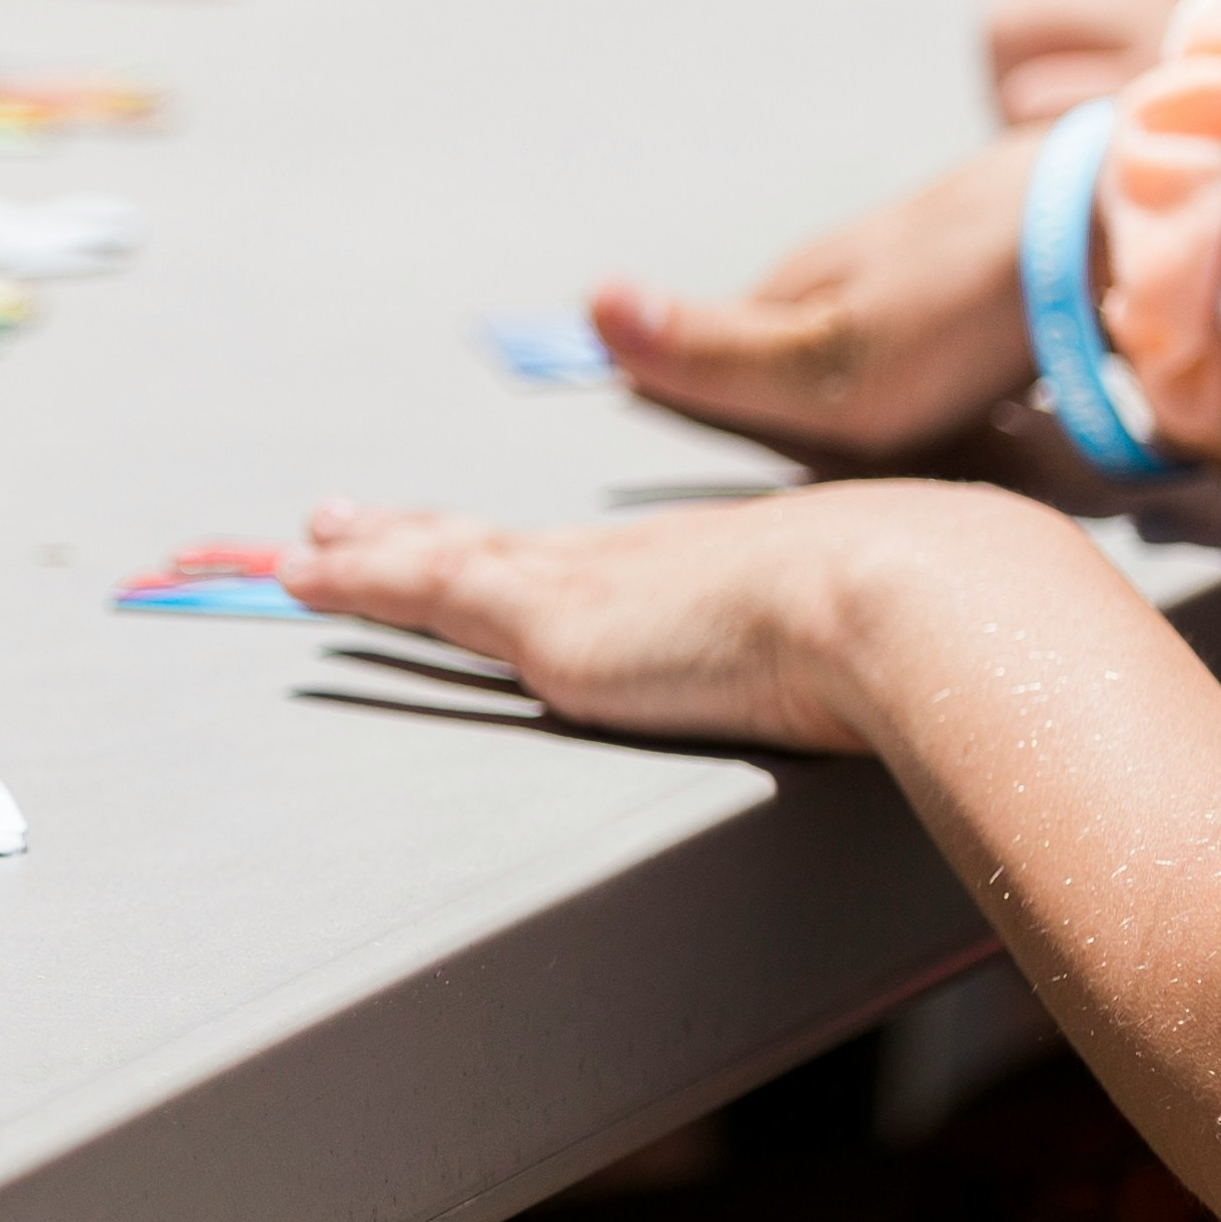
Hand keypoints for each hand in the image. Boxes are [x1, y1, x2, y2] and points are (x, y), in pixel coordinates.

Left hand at [283, 487, 1019, 750]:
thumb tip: (901, 698)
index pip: (570, 557)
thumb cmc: (923, 627)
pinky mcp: (553, 623)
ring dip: (358, 555)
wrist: (912, 599)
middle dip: (406, 537)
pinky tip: (299, 575)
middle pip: (484, 544)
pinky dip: (354, 582)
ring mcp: (584, 586)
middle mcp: (624, 563)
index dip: (508, 548)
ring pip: (434, 559)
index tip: (467, 536)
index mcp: (692, 569)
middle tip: (337, 524)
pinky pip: (423, 590)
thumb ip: (853, 668)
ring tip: (298, 547)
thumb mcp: (874, 642)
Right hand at [584, 130, 1041, 460]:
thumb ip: (710, 355)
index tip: (744, 457)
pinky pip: (946, 338)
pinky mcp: (987, 265)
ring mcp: (916, 259)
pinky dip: (951, 377)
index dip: (708, 415)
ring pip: (873, 347)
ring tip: (931, 451)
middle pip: (793, 360)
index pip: (707, 362)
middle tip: (861, 474)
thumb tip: (589, 304)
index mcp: (788, 290)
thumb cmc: (958, 310)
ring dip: (888, 400)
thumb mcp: (821, 360)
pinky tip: (987, 408)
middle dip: (811, 420)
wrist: (1109, 223)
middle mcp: (842, 266)